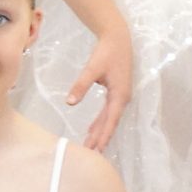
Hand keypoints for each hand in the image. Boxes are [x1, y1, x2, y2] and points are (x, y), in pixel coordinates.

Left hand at [67, 21, 133, 150]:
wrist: (118, 38)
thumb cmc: (106, 52)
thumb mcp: (92, 69)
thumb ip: (81, 86)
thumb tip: (69, 103)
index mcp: (119, 95)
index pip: (110, 120)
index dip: (103, 135)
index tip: (96, 149)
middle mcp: (122, 98)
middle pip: (110, 122)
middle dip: (100, 137)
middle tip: (91, 153)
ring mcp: (121, 95)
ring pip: (109, 118)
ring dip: (100, 131)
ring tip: (91, 145)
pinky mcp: (117, 91)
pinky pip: (108, 111)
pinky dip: (101, 121)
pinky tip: (93, 128)